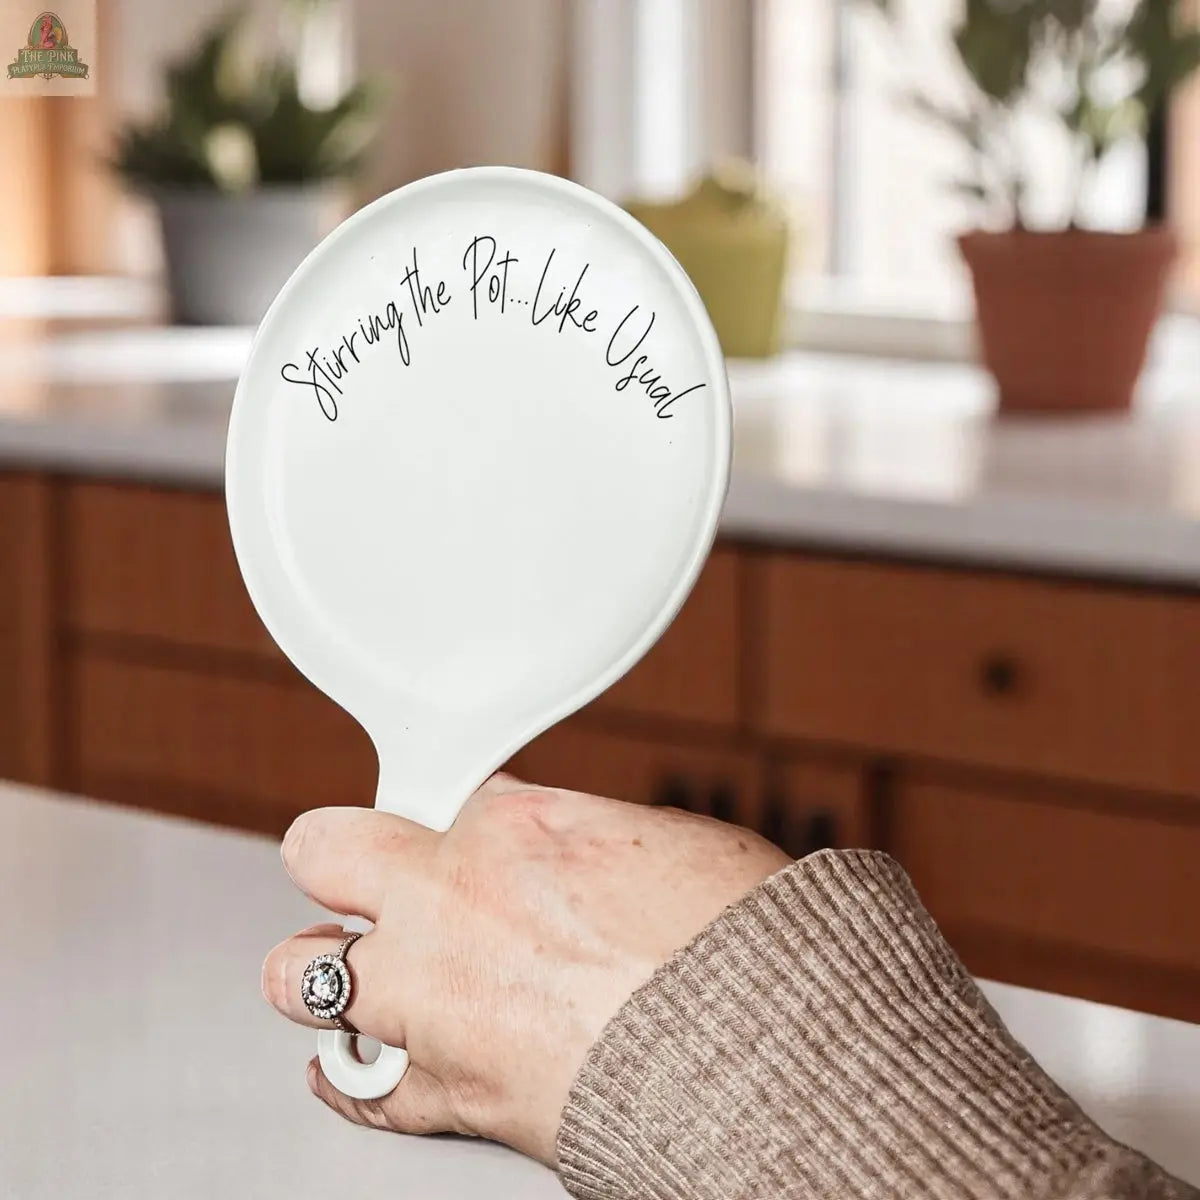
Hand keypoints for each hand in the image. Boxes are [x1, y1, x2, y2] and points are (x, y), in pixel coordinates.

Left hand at [261, 772, 789, 1163]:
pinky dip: (353, 1075)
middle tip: (358, 875)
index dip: (454, 819)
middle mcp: (453, 902)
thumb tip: (547, 831)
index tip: (456, 832)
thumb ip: (579, 834)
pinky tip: (345, 1062)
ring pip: (299, 974)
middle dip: (338, 859)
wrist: (762, 1061)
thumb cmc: (740, 944)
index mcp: (514, 827)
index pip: (439, 794)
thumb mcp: (665, 843)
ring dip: (320, 971)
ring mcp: (433, 998)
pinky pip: (361, 1087)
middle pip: (325, 851)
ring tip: (343, 973)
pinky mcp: (446, 1093)